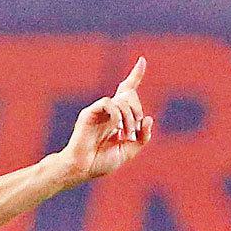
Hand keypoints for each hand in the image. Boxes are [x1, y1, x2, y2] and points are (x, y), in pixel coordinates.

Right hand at [54, 56, 153, 185]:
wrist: (82, 169)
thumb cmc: (100, 163)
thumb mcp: (128, 152)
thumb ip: (142, 138)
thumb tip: (149, 119)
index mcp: (116, 118)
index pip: (126, 91)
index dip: (135, 75)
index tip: (142, 60)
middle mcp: (107, 112)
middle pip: (129, 94)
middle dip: (137, 110)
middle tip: (134, 130)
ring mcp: (98, 112)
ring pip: (121, 100)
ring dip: (129, 118)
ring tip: (125, 135)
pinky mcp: (89, 114)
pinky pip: (108, 103)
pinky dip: (116, 114)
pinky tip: (116, 127)